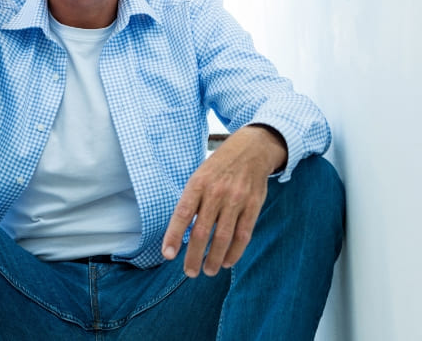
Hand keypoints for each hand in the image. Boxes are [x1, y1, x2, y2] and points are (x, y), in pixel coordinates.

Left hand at [161, 125, 287, 276]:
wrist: (251, 149)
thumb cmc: (219, 168)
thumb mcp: (199, 176)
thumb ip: (191, 202)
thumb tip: (178, 234)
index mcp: (198, 184)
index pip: (182, 214)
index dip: (174, 236)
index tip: (167, 255)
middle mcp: (216, 192)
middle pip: (202, 231)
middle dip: (194, 256)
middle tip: (189, 272)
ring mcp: (236, 199)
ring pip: (223, 237)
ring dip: (214, 259)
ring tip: (208, 271)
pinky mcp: (253, 205)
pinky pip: (243, 234)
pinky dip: (235, 252)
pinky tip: (227, 261)